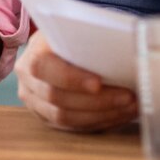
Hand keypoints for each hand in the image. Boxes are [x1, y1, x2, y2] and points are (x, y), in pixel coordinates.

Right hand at [16, 32, 137, 132]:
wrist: (61, 50)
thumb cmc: (73, 39)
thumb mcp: (75, 31)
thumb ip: (87, 39)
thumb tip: (121, 49)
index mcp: (32, 55)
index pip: (44, 68)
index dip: (70, 78)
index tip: (99, 83)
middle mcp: (28, 82)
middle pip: (57, 99)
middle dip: (98, 101)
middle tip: (129, 97)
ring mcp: (35, 103)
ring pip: (66, 118)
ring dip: (103, 115)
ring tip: (131, 107)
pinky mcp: (48, 119)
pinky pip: (74, 128)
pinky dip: (100, 122)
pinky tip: (120, 114)